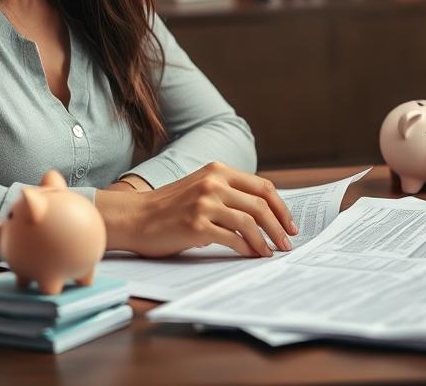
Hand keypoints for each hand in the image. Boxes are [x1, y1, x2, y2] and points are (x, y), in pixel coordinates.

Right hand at [97, 161, 297, 257]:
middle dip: (279, 227)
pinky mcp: (196, 225)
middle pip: (261, 204)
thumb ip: (227, 194)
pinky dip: (247, 248)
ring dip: (266, 240)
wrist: (135, 217)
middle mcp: (213, 183)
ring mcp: (204, 203)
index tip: (290, 225)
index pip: (262, 187)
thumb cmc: (169, 207)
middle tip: (287, 243)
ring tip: (270, 253)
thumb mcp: (201, 189)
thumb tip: (263, 216)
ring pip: (250, 222)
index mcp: (218, 171)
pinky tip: (251, 255)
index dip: (281, 207)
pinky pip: (232, 238)